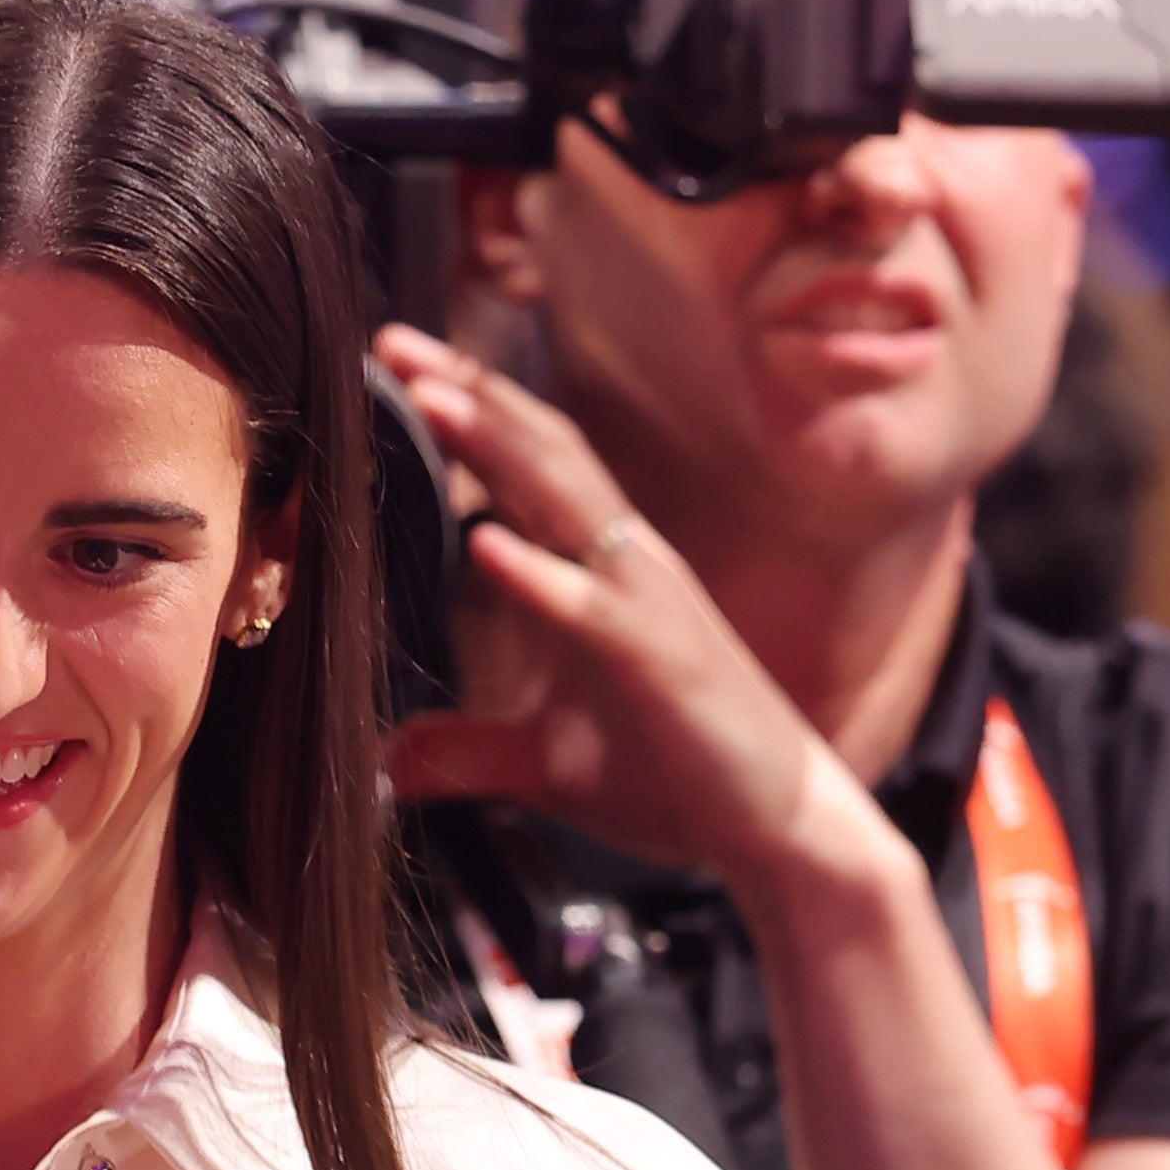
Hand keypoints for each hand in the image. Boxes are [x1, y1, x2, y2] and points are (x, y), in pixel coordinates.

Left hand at [369, 325, 911, 914]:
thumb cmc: (678, 779)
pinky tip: (484, 540)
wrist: (777, 828)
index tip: (396, 365)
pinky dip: (539, 572)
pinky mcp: (663, 663)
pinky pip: (594, 608)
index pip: (526, 472)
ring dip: (497, 445)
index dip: (466, 415)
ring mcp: (649, 607)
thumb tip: (393, 761)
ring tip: (432, 395)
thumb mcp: (549, 768)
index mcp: (601, 576)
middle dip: (471, 394)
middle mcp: (627, 569)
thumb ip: (471, 753)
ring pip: (569, 501)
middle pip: (542, 455)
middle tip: (393, 341)